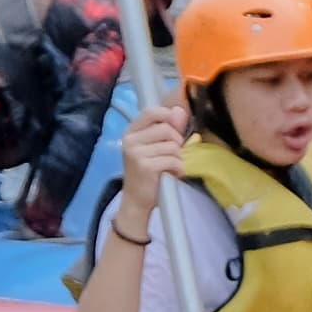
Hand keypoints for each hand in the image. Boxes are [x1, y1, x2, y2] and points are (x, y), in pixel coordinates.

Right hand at [111, 105, 184, 220]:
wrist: (137, 200)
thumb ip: (167, 128)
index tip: (176, 128)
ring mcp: (136, 153)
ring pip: (172, 146)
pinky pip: (173, 160)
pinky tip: (172, 173)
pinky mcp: (145, 166)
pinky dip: (178, 168)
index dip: (168, 115)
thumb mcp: (155, 146)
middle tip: (172, 155)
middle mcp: (130, 140)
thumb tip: (180, 110)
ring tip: (171, 166)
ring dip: (178, 158)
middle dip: (177, 142)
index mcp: (131, 132)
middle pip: (166, 129)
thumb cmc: (148, 172)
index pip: (151, 112)